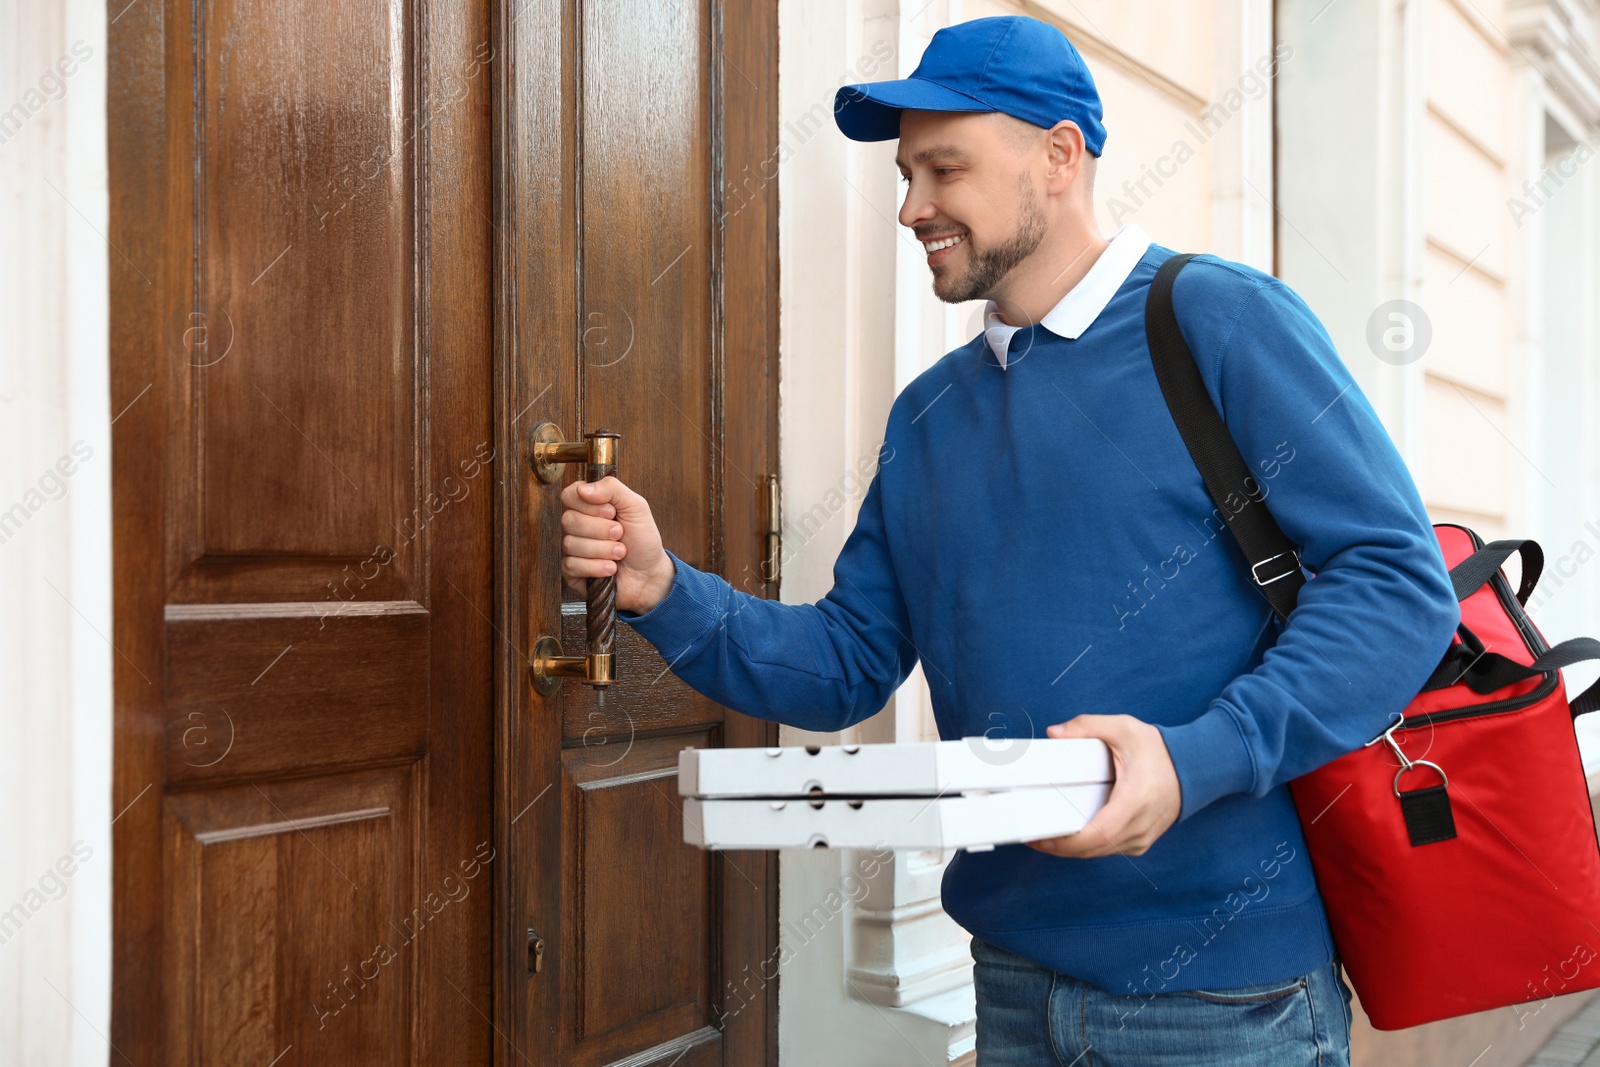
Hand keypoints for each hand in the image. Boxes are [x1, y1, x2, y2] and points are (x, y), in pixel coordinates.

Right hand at [558, 475, 674, 613]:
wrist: (650, 574)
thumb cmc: (643, 540)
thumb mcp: (636, 506)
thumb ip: (613, 489)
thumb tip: (583, 488)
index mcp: (588, 506)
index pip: (569, 495)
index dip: (589, 505)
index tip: (611, 512)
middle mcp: (577, 526)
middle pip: (569, 520)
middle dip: (601, 530)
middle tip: (620, 534)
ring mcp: (572, 548)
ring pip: (571, 544)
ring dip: (603, 550)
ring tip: (620, 552)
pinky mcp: (572, 571)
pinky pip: (571, 565)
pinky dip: (597, 567)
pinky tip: (611, 568)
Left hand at [1025, 713, 1181, 858]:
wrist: (1193, 768)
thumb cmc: (1160, 751)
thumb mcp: (1124, 728)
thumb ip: (1087, 726)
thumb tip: (1055, 733)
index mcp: (1135, 801)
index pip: (1099, 834)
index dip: (1067, 843)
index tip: (1043, 839)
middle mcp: (1140, 826)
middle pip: (1093, 849)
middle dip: (1060, 847)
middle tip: (1031, 837)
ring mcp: (1142, 838)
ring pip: (1100, 853)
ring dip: (1072, 849)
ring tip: (1044, 837)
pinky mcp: (1140, 841)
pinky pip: (1108, 850)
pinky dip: (1087, 847)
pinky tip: (1068, 837)